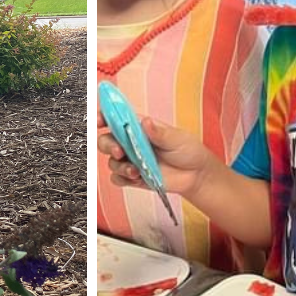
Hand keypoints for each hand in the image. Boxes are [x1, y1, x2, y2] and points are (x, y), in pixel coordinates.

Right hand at [97, 115, 213, 197]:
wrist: (197, 175)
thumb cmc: (188, 151)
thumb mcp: (177, 138)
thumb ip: (160, 133)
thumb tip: (146, 122)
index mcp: (140, 127)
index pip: (116, 118)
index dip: (104, 116)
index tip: (99, 120)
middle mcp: (132, 142)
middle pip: (106, 140)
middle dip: (108, 145)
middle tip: (120, 151)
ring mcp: (132, 160)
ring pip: (111, 161)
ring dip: (119, 166)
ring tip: (135, 170)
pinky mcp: (134, 177)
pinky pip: (117, 179)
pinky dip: (122, 178)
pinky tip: (135, 178)